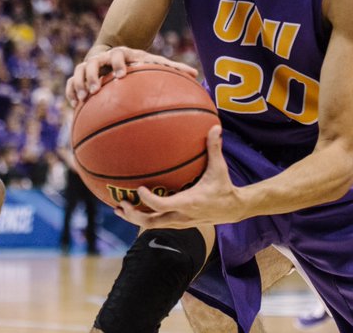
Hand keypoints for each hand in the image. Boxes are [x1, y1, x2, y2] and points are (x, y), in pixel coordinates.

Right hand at [64, 45, 197, 106]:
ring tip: (80, 100)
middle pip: (93, 63)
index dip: (118, 64)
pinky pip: (70, 82)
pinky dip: (70, 91)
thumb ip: (172, 67)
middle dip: (92, 76)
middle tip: (95, 90)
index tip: (122, 76)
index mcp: (121, 54)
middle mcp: (103, 58)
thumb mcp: (152, 62)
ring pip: (78, 72)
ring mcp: (89, 66)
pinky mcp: (80, 75)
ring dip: (78, 84)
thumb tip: (195, 74)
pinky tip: (73, 106)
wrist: (113, 54)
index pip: (118, 55)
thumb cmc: (138, 63)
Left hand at [116, 127, 242, 227]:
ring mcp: (179, 222)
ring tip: (119, 208)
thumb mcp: (219, 168)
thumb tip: (215, 127)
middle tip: (121, 202)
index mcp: (188, 202)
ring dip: (135, 218)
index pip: (163, 205)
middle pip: (151, 222)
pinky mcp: (178, 223)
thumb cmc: (223, 187)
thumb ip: (214, 148)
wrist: (232, 210)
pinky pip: (157, 223)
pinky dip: (144, 217)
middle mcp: (181, 216)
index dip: (148, 199)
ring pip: (152, 225)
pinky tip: (134, 207)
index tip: (139, 188)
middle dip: (133, 215)